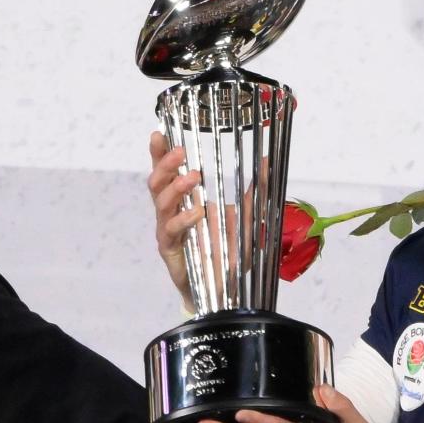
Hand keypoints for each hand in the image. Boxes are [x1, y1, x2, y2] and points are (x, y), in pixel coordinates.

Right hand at [148, 130, 258, 311]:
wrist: (224, 288)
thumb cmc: (228, 251)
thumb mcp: (247, 218)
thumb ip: (255, 192)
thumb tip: (266, 162)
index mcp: (185, 201)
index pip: (168, 172)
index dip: (160, 154)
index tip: (160, 133)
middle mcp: (172, 213)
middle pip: (156, 183)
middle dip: (166, 165)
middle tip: (181, 153)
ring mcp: (169, 231)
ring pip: (161, 203)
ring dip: (176, 188)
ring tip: (194, 179)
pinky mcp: (171, 250)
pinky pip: (171, 231)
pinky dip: (184, 220)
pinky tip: (197, 213)